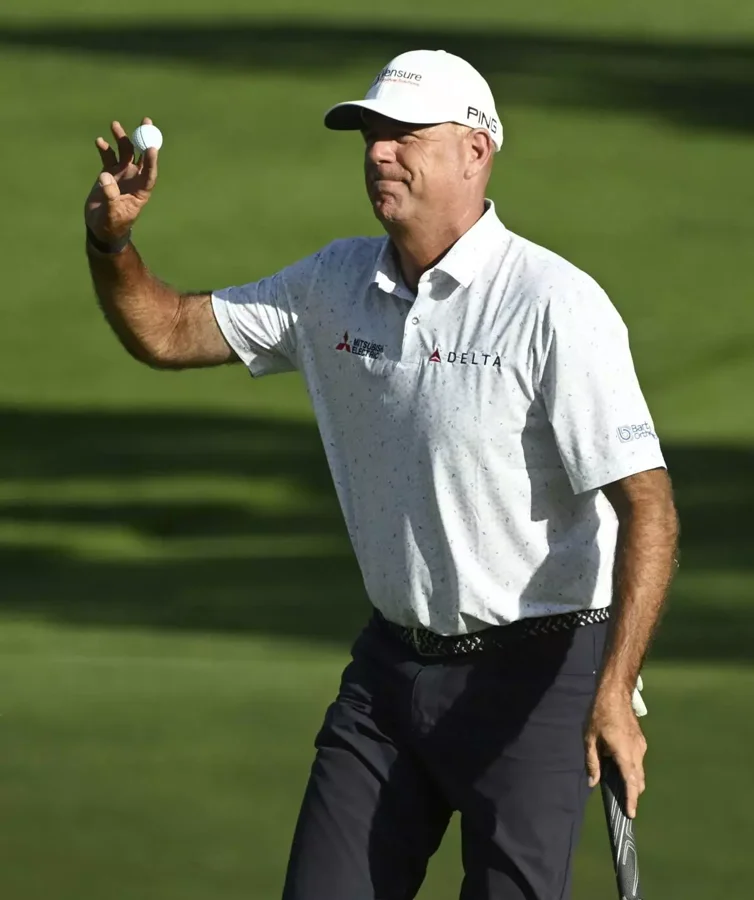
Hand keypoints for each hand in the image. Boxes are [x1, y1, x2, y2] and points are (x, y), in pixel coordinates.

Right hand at [84, 117, 158, 241]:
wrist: (100, 227)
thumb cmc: (111, 225)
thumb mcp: (111, 214)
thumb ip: (110, 196)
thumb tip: (105, 177)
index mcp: (141, 191)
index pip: (150, 173)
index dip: (152, 160)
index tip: (152, 147)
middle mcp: (134, 179)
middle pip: (142, 155)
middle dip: (144, 138)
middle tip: (146, 121)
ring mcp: (122, 174)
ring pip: (125, 151)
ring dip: (121, 138)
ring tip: (115, 125)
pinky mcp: (109, 173)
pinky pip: (108, 156)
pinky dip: (105, 148)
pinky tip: (99, 142)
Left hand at [584, 688, 646, 817]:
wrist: (615, 693)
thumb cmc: (599, 715)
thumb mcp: (590, 738)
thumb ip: (592, 762)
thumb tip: (593, 783)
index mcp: (624, 753)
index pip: (631, 782)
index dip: (631, 800)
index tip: (631, 814)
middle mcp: (637, 752)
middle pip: (638, 780)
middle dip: (633, 794)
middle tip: (624, 806)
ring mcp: (641, 746)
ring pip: (640, 771)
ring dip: (633, 782)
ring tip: (622, 790)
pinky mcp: (641, 741)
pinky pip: (639, 761)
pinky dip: (633, 770)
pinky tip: (622, 768)